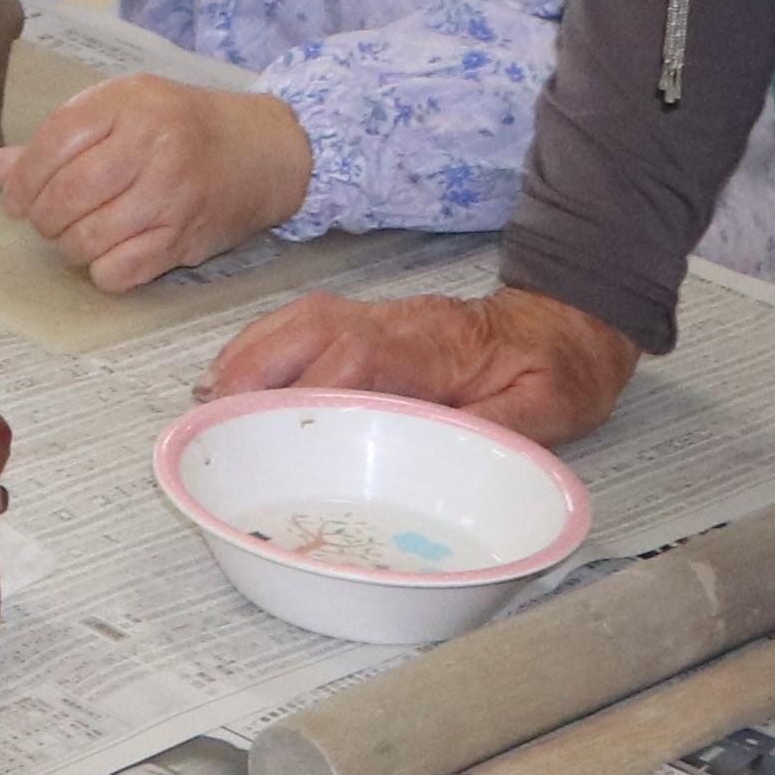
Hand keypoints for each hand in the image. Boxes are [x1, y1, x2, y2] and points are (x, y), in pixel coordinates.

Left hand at [0, 77, 315, 291]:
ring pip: (87, 239)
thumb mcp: (124, 107)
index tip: (15, 199)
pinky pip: (120, 272)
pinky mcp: (184, 239)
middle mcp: (152, 148)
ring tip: (73, 235)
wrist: (264, 150)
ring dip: (67, 246)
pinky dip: (101, 271)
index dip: (22, 180)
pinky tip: (106, 254)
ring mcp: (171, 197)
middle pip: (65, 196)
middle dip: (41, 217)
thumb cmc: (182, 125)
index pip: (53, 145)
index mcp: (130, 105)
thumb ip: (62, 134)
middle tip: (44, 219)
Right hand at [201, 283, 639, 445]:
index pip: (350, 365)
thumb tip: (445, 456)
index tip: (271, 434)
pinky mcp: (364, 324)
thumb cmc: (555, 369)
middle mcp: (387, 324)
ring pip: (291, 325)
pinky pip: (295, 326)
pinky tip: (236, 379)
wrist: (566, 323)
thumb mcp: (546, 409)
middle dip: (251, 375)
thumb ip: (494, 431)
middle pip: (302, 335)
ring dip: (244, 360)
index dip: (307, 398)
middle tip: (213, 422)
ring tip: (208, 405)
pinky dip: (256, 348)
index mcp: (428, 347)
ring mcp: (372, 318)